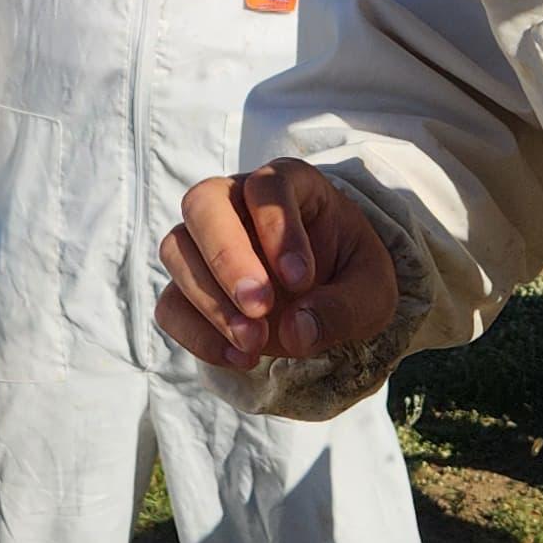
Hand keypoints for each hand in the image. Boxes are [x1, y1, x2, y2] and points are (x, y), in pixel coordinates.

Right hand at [155, 158, 396, 373]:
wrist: (326, 300)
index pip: (267, 185)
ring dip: (211, 301)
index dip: (278, 228)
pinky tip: (239, 357)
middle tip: (259, 307)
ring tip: (254, 342)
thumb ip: (344, 307)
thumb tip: (296, 330)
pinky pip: (170, 304)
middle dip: (227, 257)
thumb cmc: (350, 278)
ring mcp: (204, 243)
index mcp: (289, 185)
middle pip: (203, 203)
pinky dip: (197, 334)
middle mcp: (236, 202)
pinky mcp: (188, 287)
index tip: (301, 279)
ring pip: (177, 250)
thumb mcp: (373, 293)